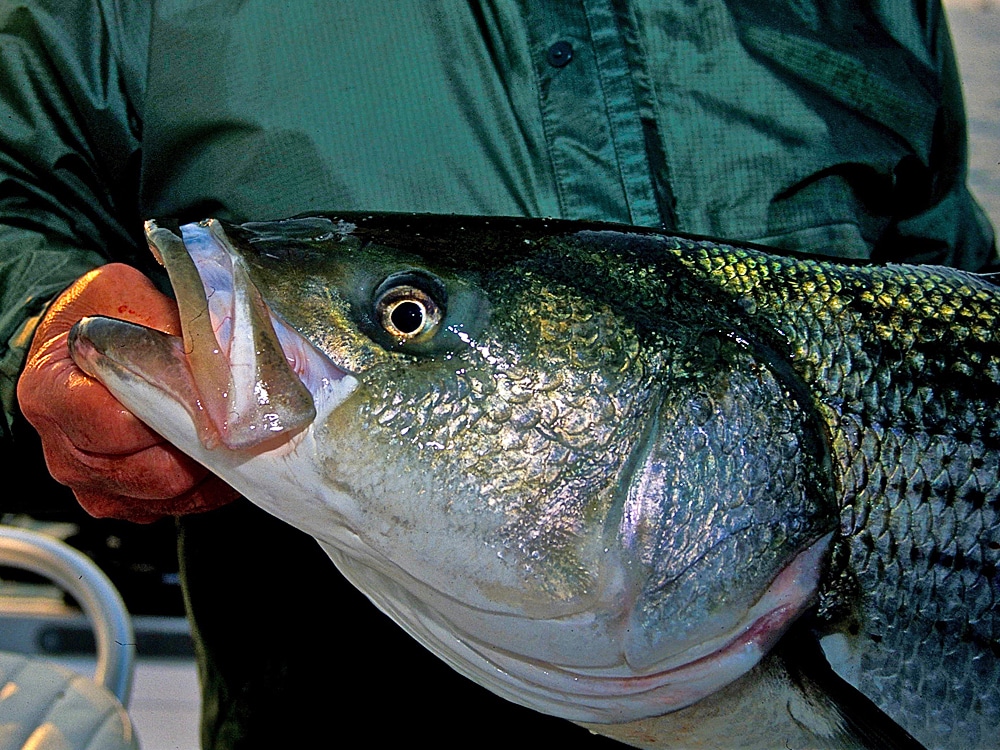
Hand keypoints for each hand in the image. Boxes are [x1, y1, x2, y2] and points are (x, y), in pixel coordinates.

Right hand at [17, 264, 238, 522]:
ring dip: (211, 470)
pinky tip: (231, 459)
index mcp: (52, 395)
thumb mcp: (127, 296)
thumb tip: (223, 342)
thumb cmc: (105, 317)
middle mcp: (64, 451)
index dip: (171, 415)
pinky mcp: (123, 503)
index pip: (116, 425)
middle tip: (241, 422)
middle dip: (201, 446)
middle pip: (149, 471)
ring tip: (242, 438)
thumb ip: (164, 322)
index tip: (212, 402)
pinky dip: (210, 488)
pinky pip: (177, 508)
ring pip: (168, 496)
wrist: (88, 343)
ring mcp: (92, 485)